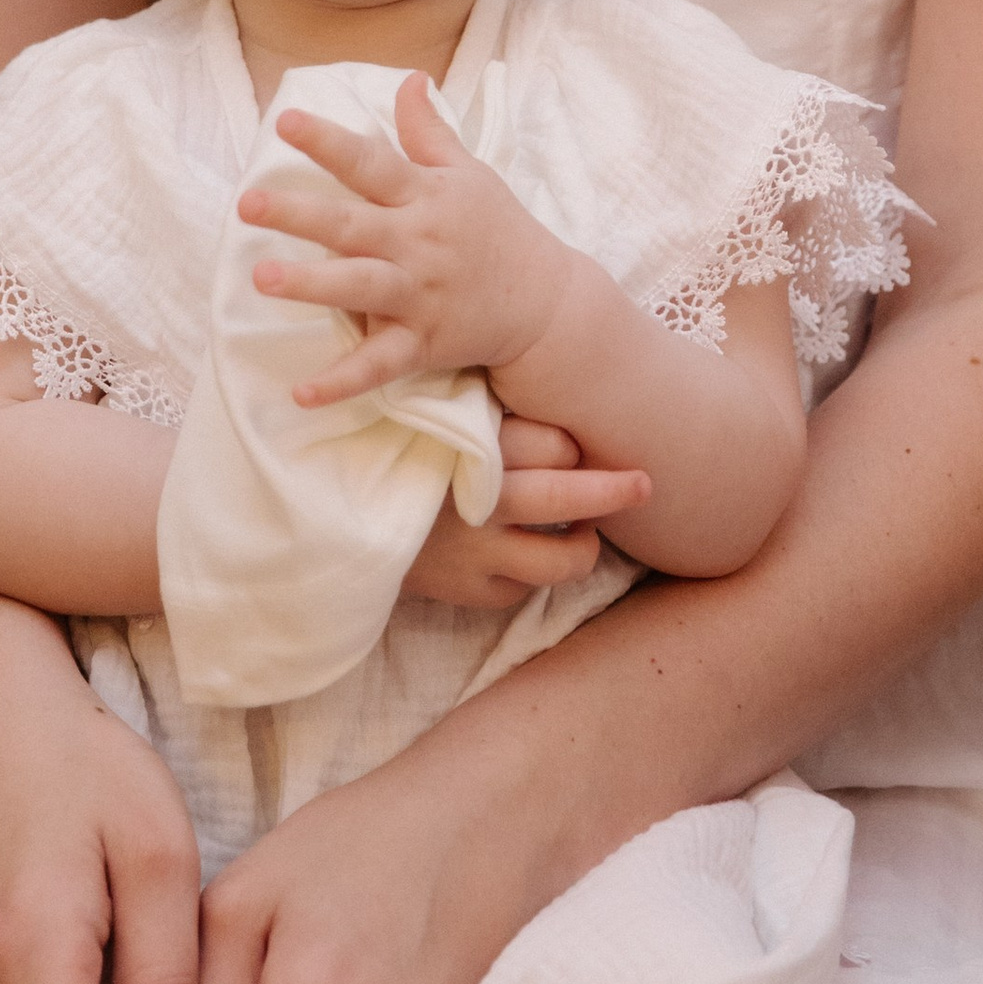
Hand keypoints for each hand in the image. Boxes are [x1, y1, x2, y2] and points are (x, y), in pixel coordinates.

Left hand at [240, 74, 582, 403]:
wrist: (547, 304)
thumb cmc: (499, 230)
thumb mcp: (469, 172)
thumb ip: (429, 130)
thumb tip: (408, 78)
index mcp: (425, 196)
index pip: (370, 162)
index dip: (328, 141)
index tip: (284, 121)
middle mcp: (419, 243)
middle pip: (352, 225)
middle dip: (300, 214)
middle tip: (247, 203)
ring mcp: (421, 295)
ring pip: (360, 288)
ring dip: (311, 286)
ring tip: (260, 279)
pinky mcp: (424, 343)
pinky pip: (380, 365)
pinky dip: (343, 382)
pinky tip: (302, 393)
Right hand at [403, 415, 652, 605]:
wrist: (338, 510)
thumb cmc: (396, 449)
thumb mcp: (436, 414)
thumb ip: (488, 407)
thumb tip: (555, 392)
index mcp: (473, 447)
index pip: (554, 445)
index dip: (569, 446)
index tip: (570, 447)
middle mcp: (479, 500)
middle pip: (568, 498)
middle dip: (614, 491)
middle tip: (645, 484)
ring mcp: (476, 551)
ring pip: (563, 560)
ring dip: (585, 546)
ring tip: (585, 534)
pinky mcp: (469, 591)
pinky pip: (527, 589)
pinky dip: (533, 572)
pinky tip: (524, 553)